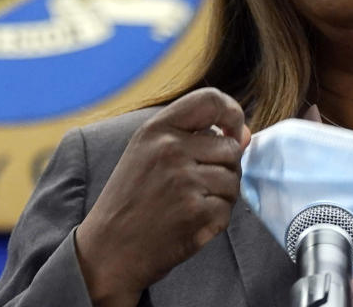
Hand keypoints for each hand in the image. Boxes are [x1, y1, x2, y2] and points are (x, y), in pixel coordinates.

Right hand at [75, 88, 249, 305]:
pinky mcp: (195, 212)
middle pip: (230, 147)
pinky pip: (228, 208)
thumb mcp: (148, 155)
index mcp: (156, 130)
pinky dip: (215, 219)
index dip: (231, 112)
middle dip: (224, 168)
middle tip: (197, 186)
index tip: (232, 130)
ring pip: (233, 179)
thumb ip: (194, 138)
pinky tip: (190, 223)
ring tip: (190, 204)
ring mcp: (184, 181)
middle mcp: (170, 149)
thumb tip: (245, 134)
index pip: (209, 100)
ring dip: (221, 196)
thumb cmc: (130, 202)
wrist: (107, 251)